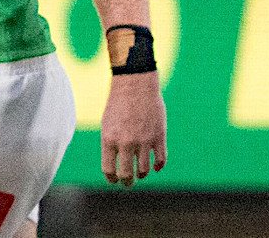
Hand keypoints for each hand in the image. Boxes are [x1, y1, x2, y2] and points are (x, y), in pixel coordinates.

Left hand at [101, 71, 166, 186]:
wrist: (135, 85)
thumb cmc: (118, 104)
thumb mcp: (107, 124)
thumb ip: (110, 145)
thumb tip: (115, 166)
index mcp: (109, 139)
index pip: (109, 170)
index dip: (112, 179)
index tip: (114, 180)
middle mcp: (126, 143)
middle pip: (127, 175)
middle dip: (127, 182)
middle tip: (128, 183)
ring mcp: (144, 141)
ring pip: (144, 170)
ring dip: (142, 174)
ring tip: (140, 172)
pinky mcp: (159, 137)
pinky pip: (161, 161)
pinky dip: (158, 166)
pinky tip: (155, 165)